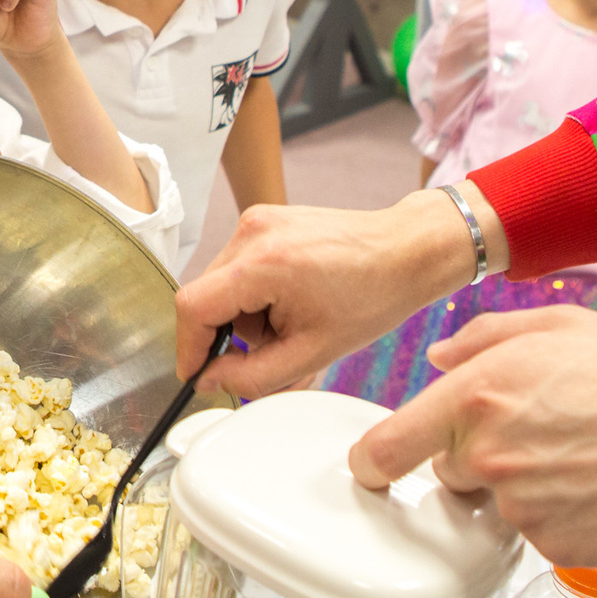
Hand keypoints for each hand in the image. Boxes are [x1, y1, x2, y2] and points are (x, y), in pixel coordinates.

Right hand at [175, 193, 478, 397]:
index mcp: (262, 263)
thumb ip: (253, 375)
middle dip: (230, 334)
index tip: (198, 374)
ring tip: (294, 325)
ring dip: (247, 316)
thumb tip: (210, 379)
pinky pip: (240, 266)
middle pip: (207, 297)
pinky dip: (257, 293)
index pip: (193, 307)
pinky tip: (294, 302)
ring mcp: (257, 220)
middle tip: (274, 352)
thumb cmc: (373, 296)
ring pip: (223, 285)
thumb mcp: (313, 353)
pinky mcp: (265, 219)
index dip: (189, 348)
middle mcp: (251, 232)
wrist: (407, 252)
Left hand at [349, 308, 596, 566]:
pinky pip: (542, 536)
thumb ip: (484, 337)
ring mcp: (523, 508)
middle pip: (451, 473)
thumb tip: (440, 358)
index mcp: (478, 396)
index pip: (388, 447)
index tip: (374, 469)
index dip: (375, 462)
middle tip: (541, 435)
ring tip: (584, 457)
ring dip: (527, 489)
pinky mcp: (558, 548)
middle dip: (481, 459)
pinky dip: (563, 518)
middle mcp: (490, 455)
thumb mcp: (560, 326)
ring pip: (500, 506)